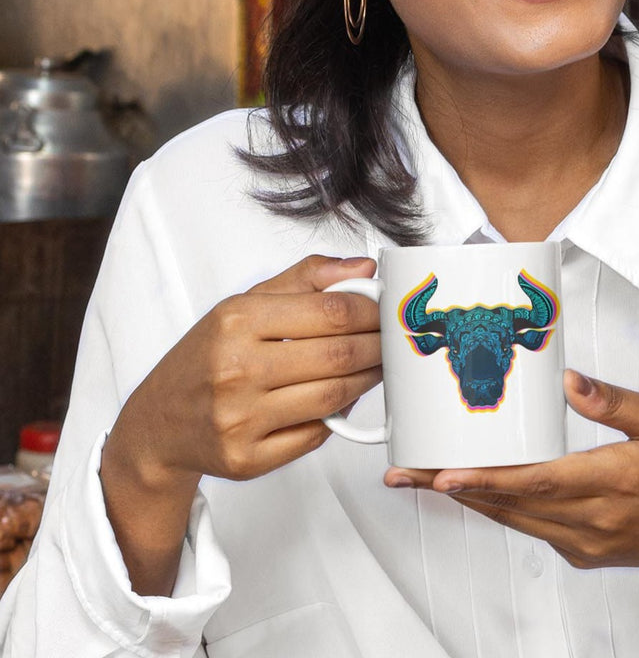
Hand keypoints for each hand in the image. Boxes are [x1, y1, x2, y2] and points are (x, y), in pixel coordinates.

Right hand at [101, 254, 381, 593]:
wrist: (157, 424)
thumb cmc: (207, 357)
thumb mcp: (243, 304)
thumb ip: (305, 279)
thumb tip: (363, 266)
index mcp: (236, 321)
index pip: (329, 311)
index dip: (371, 311)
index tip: (387, 311)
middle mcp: (235, 369)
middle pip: (337, 355)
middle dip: (378, 346)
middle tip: (394, 341)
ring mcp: (240, 419)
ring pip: (334, 397)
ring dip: (367, 380)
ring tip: (377, 367)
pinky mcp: (247, 459)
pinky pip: (316, 435)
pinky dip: (338, 415)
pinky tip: (342, 398)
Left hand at [385, 371, 638, 600]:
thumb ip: (618, 403)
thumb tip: (572, 382)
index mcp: (618, 480)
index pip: (539, 482)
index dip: (488, 479)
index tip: (446, 473)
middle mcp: (596, 519)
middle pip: (511, 504)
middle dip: (453, 487)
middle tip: (406, 472)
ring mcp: (587, 542)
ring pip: (513, 520)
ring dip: (467, 498)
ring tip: (423, 479)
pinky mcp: (584, 551)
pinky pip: (530, 528)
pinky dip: (497, 507)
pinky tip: (474, 489)